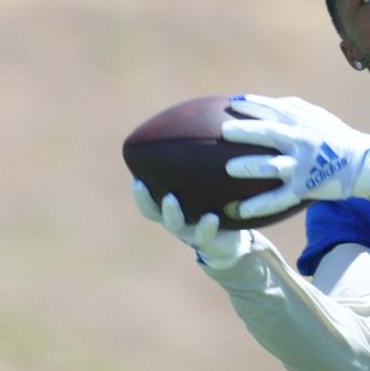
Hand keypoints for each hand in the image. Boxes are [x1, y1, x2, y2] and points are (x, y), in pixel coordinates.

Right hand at [131, 180, 251, 269]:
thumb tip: (208, 129)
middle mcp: (176, 220)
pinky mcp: (209, 241)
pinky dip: (206, 226)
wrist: (233, 240)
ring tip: (171, 198)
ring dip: (171, 212)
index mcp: (171, 208)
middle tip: (141, 184)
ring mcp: (190, 232)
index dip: (140, 192)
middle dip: (144, 199)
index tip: (136, 176)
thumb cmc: (219, 208)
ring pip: (174, 224)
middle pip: (152, 212)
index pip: (148, 201)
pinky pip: (204, 235)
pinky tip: (212, 216)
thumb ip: (203, 168)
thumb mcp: (210, 187)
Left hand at [221, 95, 369, 218]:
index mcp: (304, 122)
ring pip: (272, 166)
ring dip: (250, 166)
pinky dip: (259, 206)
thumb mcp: (321, 116)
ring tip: (229, 168)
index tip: (232, 104)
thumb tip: (271, 101)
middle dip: (245, 130)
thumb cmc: (339, 137)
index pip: (274, 109)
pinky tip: (239, 211)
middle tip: (224, 130)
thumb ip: (296, 107)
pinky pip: (278, 199)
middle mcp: (302, 141)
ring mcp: (303, 166)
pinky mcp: (305, 188)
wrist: (365, 164)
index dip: (252, 105)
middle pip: (269, 133)